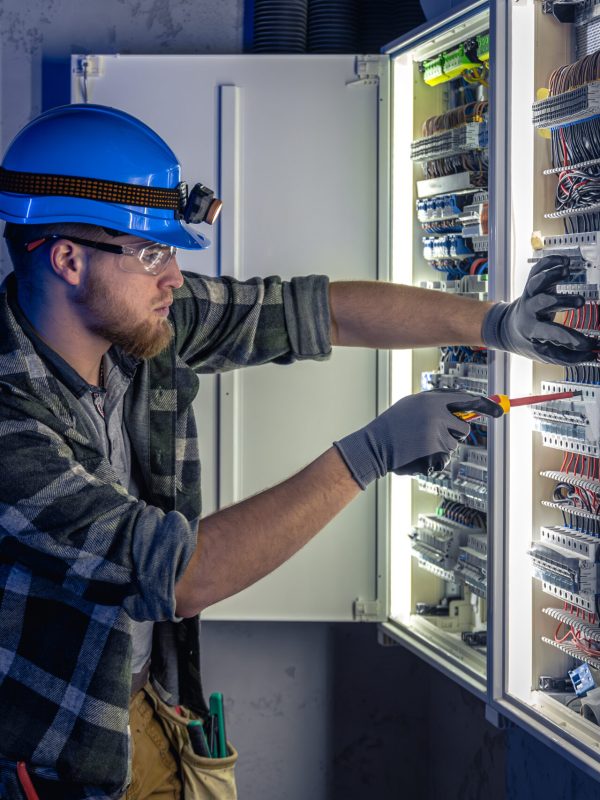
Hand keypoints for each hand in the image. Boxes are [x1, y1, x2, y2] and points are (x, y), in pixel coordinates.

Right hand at [333, 389, 502, 487]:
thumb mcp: (411, 406)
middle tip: (432, 435)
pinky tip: (417, 452)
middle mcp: (436, 412)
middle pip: (463, 428)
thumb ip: (434, 405)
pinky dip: (434, 457)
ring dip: (441, 447)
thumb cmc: (391, 427)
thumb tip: (460, 408)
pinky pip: (445, 456)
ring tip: (418, 443)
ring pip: (454, 444)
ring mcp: (436, 431)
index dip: (484, 405)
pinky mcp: (435, 448)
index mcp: (430, 399)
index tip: (499, 410)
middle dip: (453, 434)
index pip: (465, 399)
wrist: (374, 446)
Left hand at [481, 255, 595, 363]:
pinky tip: (564, 261)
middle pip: (542, 303)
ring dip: (550, 275)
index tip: (589, 343)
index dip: (571, 339)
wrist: (507, 327)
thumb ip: (567, 356)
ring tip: (566, 270)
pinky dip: (549, 262)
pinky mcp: (532, 284)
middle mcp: (529, 310)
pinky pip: (537, 270)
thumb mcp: (544, 352)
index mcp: (531, 330)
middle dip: (560, 301)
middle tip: (580, 302)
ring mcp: (529, 295)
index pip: (552, 334)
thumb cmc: (529, 340)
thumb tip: (591, 356)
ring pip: (535, 282)